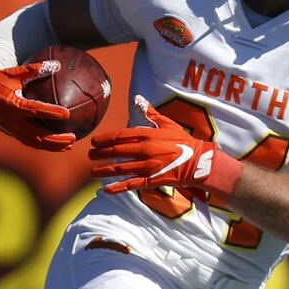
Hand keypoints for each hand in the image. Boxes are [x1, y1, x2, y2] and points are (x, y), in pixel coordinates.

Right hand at [0, 60, 74, 151]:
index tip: (67, 114)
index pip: (34, 110)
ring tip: (69, 145)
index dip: (51, 112)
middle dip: (56, 138)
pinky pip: (30, 142)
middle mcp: (12, 120)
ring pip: (35, 142)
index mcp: (12, 104)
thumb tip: (57, 64)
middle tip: (73, 136)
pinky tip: (58, 146)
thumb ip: (34, 69)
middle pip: (37, 134)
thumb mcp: (14, 73)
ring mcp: (11, 129)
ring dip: (53, 145)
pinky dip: (44, 145)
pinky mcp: (12, 132)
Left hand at [88, 96, 244, 199]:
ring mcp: (148, 166)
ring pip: (120, 168)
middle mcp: (145, 150)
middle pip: (116, 152)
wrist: (199, 161)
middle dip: (100, 154)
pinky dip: (118, 187)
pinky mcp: (153, 180)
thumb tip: (139, 99)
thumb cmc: (183, 141)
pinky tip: (106, 189)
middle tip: (90, 155)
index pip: (119, 136)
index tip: (94, 141)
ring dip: (104, 170)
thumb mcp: (167, 124)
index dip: (104, 139)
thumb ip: (151, 113)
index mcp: (147, 135)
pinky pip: (132, 184)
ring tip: (93, 172)